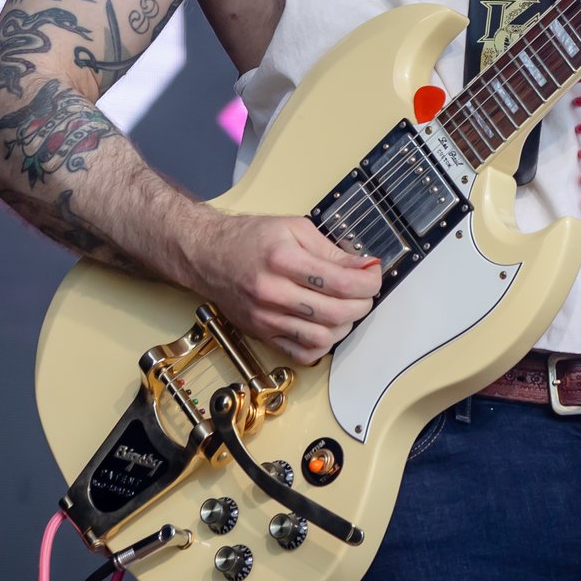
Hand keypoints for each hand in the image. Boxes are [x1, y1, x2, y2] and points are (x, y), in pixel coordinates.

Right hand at [182, 210, 382, 365]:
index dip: (368, 281)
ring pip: (322, 337)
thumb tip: (362, 267)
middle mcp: (273, 292)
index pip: (341, 282)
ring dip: (345, 326)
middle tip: (365, 292)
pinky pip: (302, 353)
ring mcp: (266, 317)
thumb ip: (330, 249)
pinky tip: (326, 327)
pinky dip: (322, 345)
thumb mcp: (294, 228)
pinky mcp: (262, 333)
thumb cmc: (249, 238)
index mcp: (283, 260)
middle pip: (336, 313)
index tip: (373, 275)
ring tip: (346, 308)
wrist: (207, 255)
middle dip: (362, 304)